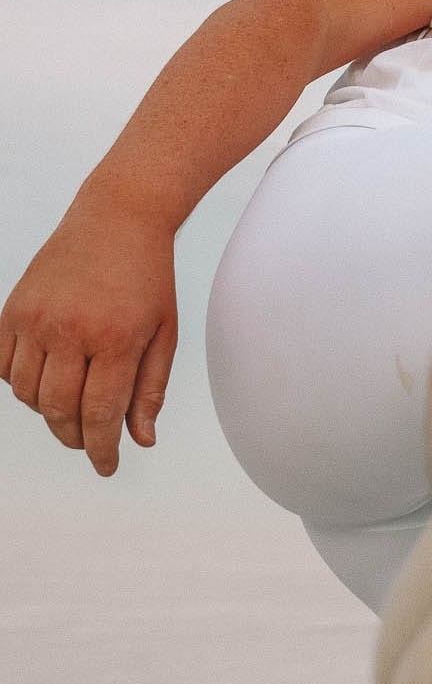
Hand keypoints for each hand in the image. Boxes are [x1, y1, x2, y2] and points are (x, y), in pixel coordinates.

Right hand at [1, 204, 178, 476]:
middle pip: (58, 411)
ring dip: (47, 410)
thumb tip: (140, 439)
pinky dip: (19, 383)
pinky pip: (3, 367)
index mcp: (114, 339)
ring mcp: (35, 319)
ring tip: (71, 403)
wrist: (117, 219)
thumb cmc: (146, 277)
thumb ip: (149, 389)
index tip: (106, 465)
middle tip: (89, 440)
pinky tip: (46, 377)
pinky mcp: (12, 310)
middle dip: (74, 437)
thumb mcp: (163, 333)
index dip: (100, 449)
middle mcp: (69, 330)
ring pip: (26, 395)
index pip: (98, 415)